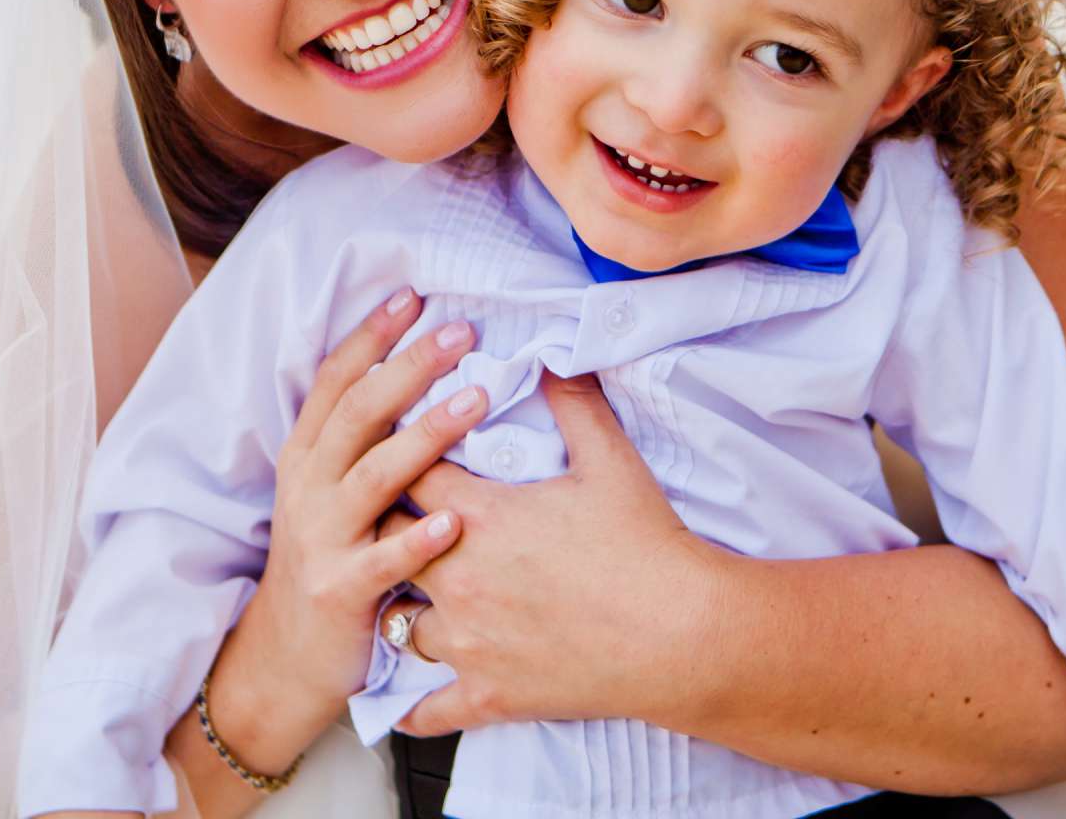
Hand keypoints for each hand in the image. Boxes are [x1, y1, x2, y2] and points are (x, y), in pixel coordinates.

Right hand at [220, 289, 488, 736]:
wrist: (284, 659)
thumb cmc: (329, 560)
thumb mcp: (331, 493)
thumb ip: (365, 441)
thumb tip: (420, 370)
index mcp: (308, 457)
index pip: (337, 382)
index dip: (371, 336)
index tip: (413, 295)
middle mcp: (309, 488)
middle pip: (359, 414)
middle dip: (409, 367)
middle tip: (462, 331)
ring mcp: (322, 538)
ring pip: (374, 476)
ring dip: (426, 434)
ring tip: (476, 401)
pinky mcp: (340, 591)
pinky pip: (383, 559)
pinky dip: (418, 538)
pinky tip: (457, 518)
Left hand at [378, 372, 722, 734]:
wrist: (681, 633)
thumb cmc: (648, 545)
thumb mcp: (610, 460)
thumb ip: (573, 402)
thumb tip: (551, 356)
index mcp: (482, 516)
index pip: (409, 473)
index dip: (401, 457)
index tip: (395, 450)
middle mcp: (460, 579)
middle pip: (386, 543)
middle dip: (384, 527)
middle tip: (387, 518)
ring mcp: (470, 642)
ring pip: (397, 622)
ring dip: (399, 605)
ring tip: (402, 597)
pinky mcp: (489, 695)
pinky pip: (428, 710)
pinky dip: (412, 708)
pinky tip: (400, 704)